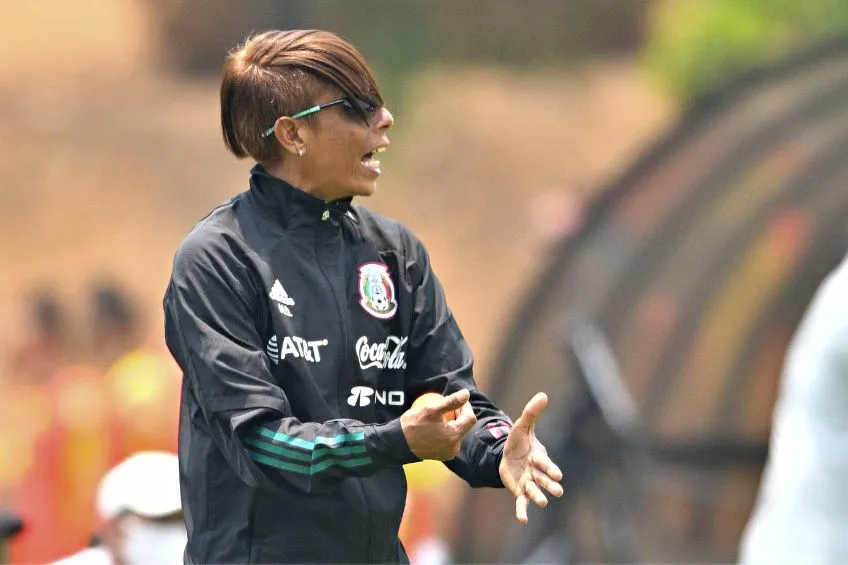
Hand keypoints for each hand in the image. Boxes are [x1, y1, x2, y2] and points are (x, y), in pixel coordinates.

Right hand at [401, 389, 476, 460]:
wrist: (398, 443)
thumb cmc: (414, 425)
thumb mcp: (432, 409)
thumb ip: (452, 401)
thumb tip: (466, 393)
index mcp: (455, 436)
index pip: (470, 418)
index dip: (466, 407)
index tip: (458, 400)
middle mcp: (454, 447)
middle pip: (464, 427)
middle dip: (459, 414)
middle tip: (448, 406)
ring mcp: (447, 453)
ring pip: (456, 434)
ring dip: (452, 423)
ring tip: (442, 414)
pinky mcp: (441, 455)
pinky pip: (448, 441)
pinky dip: (446, 432)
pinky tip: (437, 425)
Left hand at [499, 392, 563, 523]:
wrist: (507, 455)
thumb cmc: (518, 441)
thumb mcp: (522, 426)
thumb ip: (531, 412)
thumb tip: (543, 394)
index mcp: (538, 457)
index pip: (544, 462)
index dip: (549, 468)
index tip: (557, 474)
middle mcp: (536, 472)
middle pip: (544, 479)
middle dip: (550, 485)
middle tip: (558, 491)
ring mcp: (528, 483)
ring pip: (535, 491)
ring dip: (539, 497)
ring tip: (543, 502)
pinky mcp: (520, 491)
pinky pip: (522, 503)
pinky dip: (522, 511)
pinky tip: (523, 520)